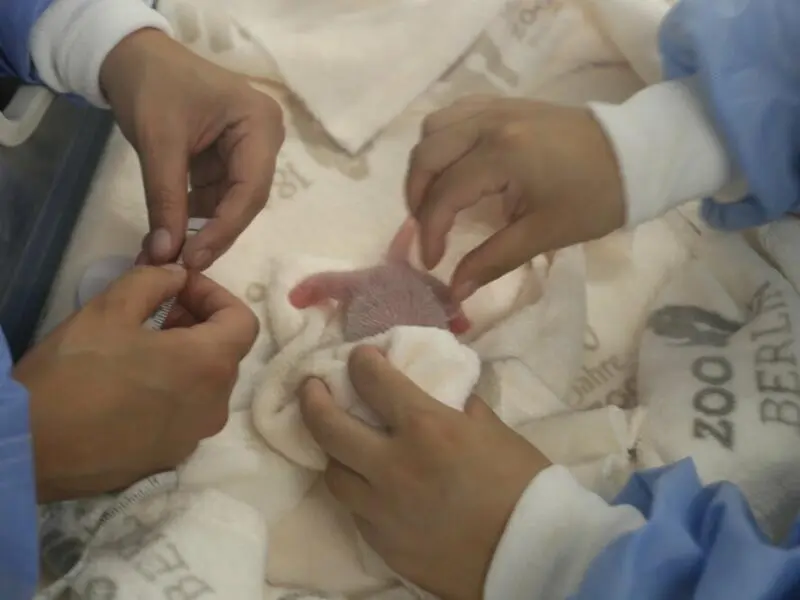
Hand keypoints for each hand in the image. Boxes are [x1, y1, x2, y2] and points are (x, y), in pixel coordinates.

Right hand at [14, 265, 257, 502]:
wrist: (31, 449)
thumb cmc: (74, 373)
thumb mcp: (110, 309)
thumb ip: (154, 282)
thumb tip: (178, 277)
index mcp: (210, 365)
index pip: (244, 320)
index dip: (215, 296)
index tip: (178, 289)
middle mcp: (216, 404)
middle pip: (226, 352)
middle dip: (197, 324)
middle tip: (154, 312)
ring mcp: (195, 436)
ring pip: (206, 384)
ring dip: (185, 357)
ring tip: (138, 348)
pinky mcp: (171, 457)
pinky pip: (185, 414)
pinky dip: (172, 391)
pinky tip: (129, 386)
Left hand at [99, 29, 284, 269]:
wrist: (133, 56)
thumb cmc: (151, 85)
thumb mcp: (158, 142)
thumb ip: (165, 199)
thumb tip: (164, 255)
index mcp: (259, 125)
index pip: (250, 190)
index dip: (224, 229)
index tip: (193, 259)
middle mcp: (264, 140)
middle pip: (245, 200)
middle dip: (214, 233)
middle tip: (183, 266)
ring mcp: (248, 151)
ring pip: (231, 204)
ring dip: (202, 230)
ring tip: (170, 256)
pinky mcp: (228, 160)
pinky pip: (217, 197)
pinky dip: (193, 216)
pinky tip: (171, 235)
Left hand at [299, 347, 550, 599]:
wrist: (533, 556)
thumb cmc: (522, 484)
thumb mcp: (494, 429)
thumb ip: (457, 408)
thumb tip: (440, 398)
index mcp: (425, 427)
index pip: (373, 381)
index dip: (361, 362)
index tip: (360, 357)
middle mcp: (392, 466)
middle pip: (327, 426)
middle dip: (312, 398)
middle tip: (311, 386)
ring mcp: (382, 509)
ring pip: (333, 474)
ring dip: (334, 453)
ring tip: (341, 445)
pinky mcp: (382, 543)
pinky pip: (356, 511)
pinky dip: (359, 493)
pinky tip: (371, 488)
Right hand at [406, 96, 624, 301]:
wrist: (636, 154)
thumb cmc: (595, 198)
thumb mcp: (545, 233)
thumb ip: (493, 259)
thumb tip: (455, 291)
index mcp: (502, 155)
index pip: (445, 194)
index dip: (430, 232)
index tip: (433, 263)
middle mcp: (490, 123)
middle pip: (426, 155)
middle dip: (417, 197)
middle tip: (428, 230)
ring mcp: (496, 107)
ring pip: (434, 128)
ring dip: (426, 164)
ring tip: (436, 197)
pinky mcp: (505, 103)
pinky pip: (455, 113)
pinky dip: (444, 140)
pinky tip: (455, 165)